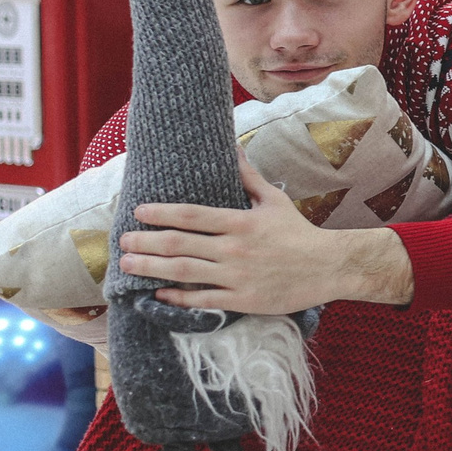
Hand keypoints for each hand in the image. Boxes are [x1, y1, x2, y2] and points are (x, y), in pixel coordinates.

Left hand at [122, 157, 412, 313]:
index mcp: (241, 222)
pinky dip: (175, 297)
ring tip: (127, 264)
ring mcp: (236, 276)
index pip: (192, 215)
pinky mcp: (241, 300)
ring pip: (183, 272)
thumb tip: (233, 150)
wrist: (328, 267)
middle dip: (146, 242)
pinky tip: (156, 293)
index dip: (161, 213)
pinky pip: (201, 300)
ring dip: (151, 267)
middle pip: (179, 244)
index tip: (138, 211)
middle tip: (123, 241)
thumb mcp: (274, 200)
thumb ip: (249, 177)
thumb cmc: (299, 232)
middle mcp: (234, 249)